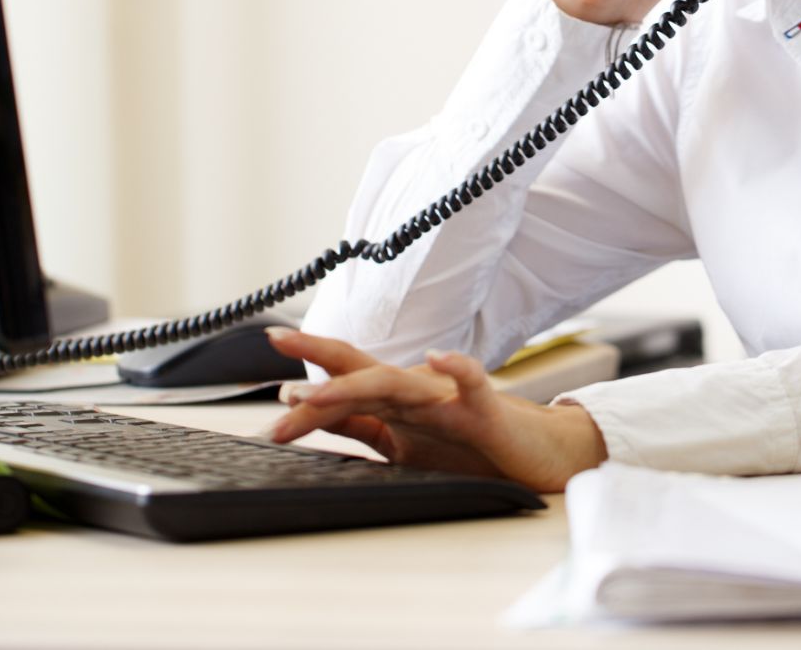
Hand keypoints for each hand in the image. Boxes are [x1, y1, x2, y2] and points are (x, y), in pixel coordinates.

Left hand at [263, 328, 607, 492]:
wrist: (535, 453)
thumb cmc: (468, 444)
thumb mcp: (401, 441)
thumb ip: (356, 423)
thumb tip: (301, 406)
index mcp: (395, 399)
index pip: (342, 376)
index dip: (304, 368)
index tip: (266, 359)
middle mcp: (416, 390)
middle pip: (360, 369)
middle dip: (317, 358)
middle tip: (277, 346)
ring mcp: (449, 399)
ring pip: (399, 382)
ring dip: (357, 384)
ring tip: (319, 393)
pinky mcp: (485, 412)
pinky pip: (473, 385)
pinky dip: (459, 368)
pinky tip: (441, 358)